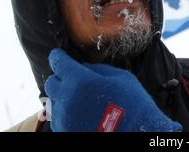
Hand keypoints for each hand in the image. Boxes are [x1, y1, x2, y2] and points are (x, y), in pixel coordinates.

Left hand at [45, 48, 181, 131]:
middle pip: (51, 83)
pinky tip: (80, 113)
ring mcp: (65, 118)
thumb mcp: (121, 77)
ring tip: (80, 99)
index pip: (58, 63)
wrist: (137, 132)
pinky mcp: (65, 131)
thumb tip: (83, 67)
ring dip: (63, 96)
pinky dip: (65, 113)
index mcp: (81, 81)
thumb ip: (98, 69)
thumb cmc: (133, 103)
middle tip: (73, 79)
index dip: (58, 56)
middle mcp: (68, 99)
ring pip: (53, 101)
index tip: (59, 55)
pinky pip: (57, 118)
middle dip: (61, 78)